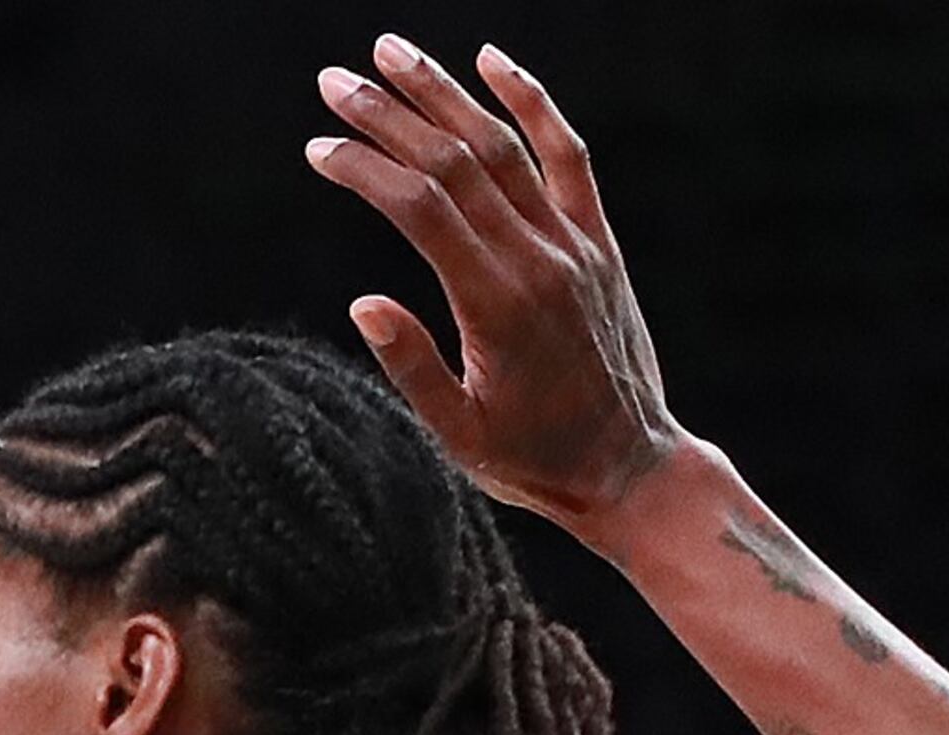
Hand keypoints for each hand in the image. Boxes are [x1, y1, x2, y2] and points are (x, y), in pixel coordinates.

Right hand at [308, 39, 679, 535]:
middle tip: (335, 82)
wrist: (629, 466)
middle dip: (389, 116)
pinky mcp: (597, 240)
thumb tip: (363, 302)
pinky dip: (531, 101)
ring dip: (443, 94)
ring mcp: (573, 243)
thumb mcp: (460, 436)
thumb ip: (413, 368)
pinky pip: (567, 154)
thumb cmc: (534, 462)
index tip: (319, 149)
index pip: (420, 212)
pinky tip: (490, 60)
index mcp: (495, 309)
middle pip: (454, 163)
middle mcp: (537, 261)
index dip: (365, 171)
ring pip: (503, 146)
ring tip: (391, 54)